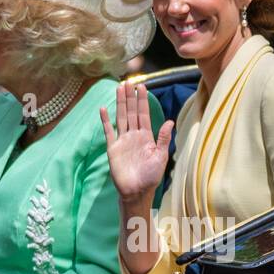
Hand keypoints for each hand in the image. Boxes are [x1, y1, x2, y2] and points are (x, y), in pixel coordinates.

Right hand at [100, 83, 173, 203]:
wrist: (136, 192)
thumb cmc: (151, 177)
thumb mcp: (160, 156)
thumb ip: (163, 138)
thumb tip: (170, 121)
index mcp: (146, 136)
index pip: (143, 114)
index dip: (142, 100)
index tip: (142, 86)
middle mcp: (133, 136)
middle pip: (131, 112)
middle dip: (130, 97)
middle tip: (128, 81)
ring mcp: (122, 141)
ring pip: (120, 117)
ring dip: (119, 103)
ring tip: (118, 88)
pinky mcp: (112, 148)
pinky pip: (108, 131)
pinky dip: (105, 120)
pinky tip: (103, 108)